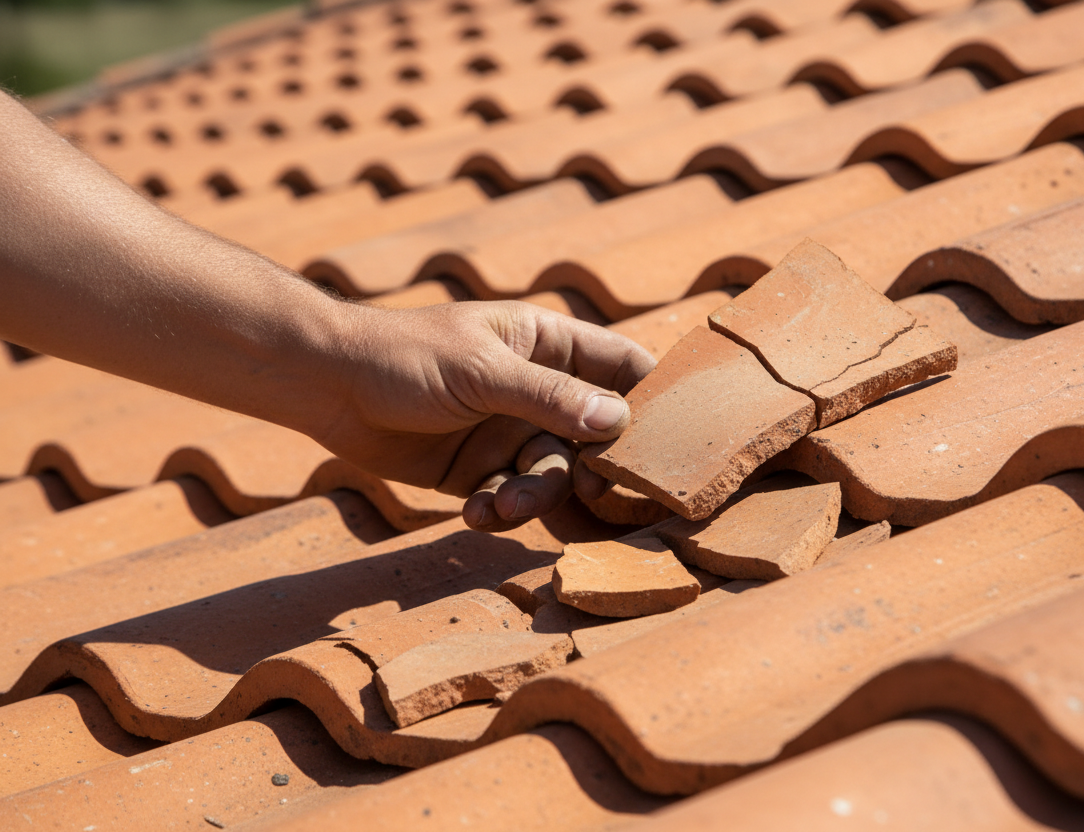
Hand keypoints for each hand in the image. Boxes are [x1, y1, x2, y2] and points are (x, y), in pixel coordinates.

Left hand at [314, 300, 654, 530]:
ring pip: (552, 475)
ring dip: (535, 496)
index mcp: (548, 345)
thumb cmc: (404, 354)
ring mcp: (509, 432)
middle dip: (592, 467)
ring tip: (502, 506)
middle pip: (595, 436)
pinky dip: (500, 511)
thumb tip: (619, 421)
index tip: (670, 438)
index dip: (651, 398)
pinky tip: (477, 513)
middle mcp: (537, 390)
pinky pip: (510, 498)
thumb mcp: (482, 371)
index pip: (621, 366)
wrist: (326, 385)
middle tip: (590, 491)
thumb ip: (549, 397)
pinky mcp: (479, 471)